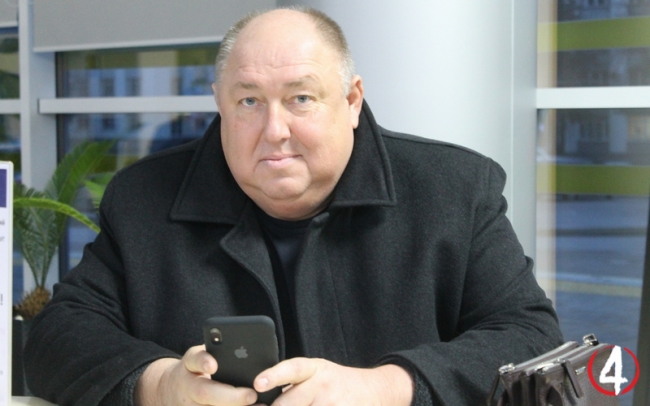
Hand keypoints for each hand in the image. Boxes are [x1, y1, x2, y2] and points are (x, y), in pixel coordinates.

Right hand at [134, 345, 258, 405]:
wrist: (171, 390)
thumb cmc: (196, 370)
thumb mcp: (200, 357)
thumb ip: (218, 353)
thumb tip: (245, 351)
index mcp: (189, 365)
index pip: (194, 360)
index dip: (203, 362)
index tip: (214, 365)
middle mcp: (187, 386)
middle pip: (205, 393)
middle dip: (229, 396)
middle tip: (251, 395)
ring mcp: (189, 405)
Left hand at [253, 358, 412, 405]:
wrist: (375, 391)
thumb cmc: (339, 384)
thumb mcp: (319, 373)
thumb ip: (294, 384)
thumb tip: (265, 402)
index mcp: (316, 369)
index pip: (292, 369)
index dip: (274, 376)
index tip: (258, 383)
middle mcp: (324, 385)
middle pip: (287, 405)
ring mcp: (334, 404)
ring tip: (308, 405)